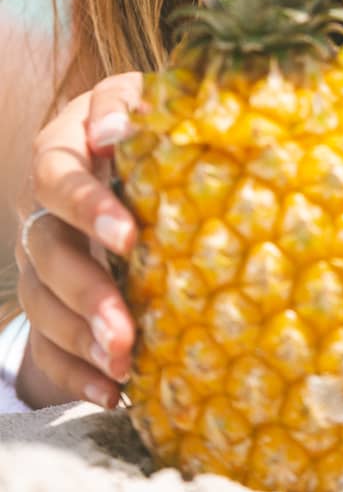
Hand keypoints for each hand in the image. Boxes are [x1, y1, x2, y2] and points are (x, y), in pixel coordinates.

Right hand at [13, 74, 142, 407]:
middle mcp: (43, 208)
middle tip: (123, 326)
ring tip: (121, 363)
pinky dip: (77, 374)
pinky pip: (48, 348)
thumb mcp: (145, 99)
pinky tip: (111, 392)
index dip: (87, 208)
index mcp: (61, 151)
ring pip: (42, 304)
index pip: (58, 177)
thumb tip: (114, 130)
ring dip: (80, 338)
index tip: (129, 237)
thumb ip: (128, 105)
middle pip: (46, 251)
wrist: (139, 160)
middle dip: (85, 293)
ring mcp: (42, 260)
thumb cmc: (151, 127)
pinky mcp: (52, 305)